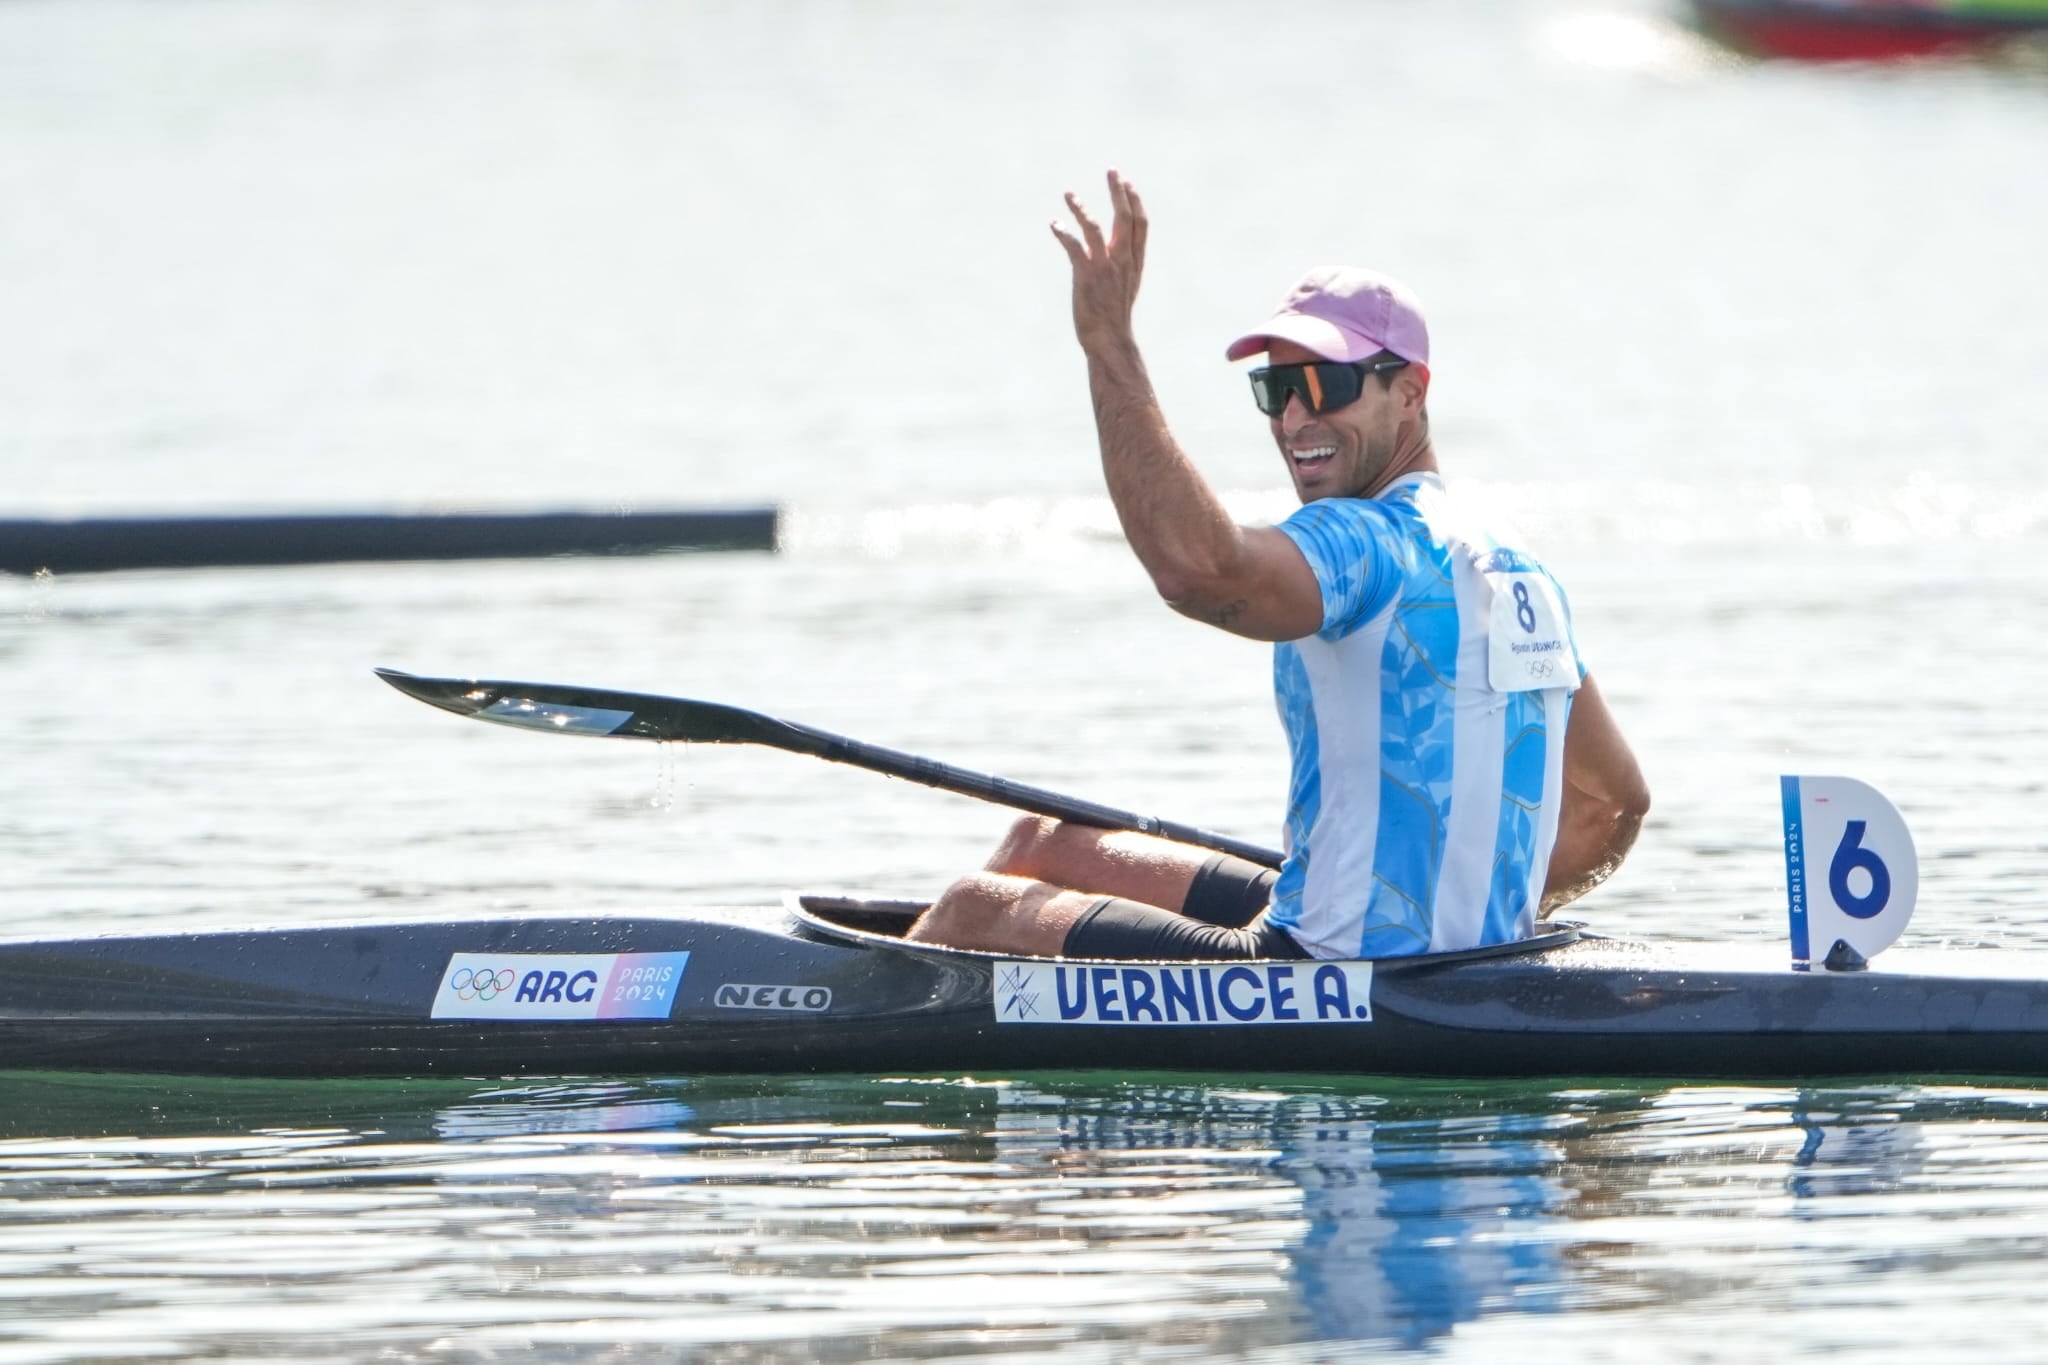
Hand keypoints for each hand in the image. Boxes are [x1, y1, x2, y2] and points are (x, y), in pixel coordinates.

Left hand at [1050, 170, 1147, 348]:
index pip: (1140, 224)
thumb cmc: (1114, 316)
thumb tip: (1119, 252)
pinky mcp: (1086, 275)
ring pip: (1095, 228)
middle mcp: (1123, 260)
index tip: (1127, 183)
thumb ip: (1124, 265)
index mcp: (1135, 262)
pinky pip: (1074, 246)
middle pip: (1124, 218)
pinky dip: (1063, 232)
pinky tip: (1054, 223)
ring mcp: (1105, 267)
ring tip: (1068, 194)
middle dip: (1118, 192)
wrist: (1109, 339)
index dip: (1135, 201)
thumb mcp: (1126, 287)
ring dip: (1081, 208)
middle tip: (1112, 171)